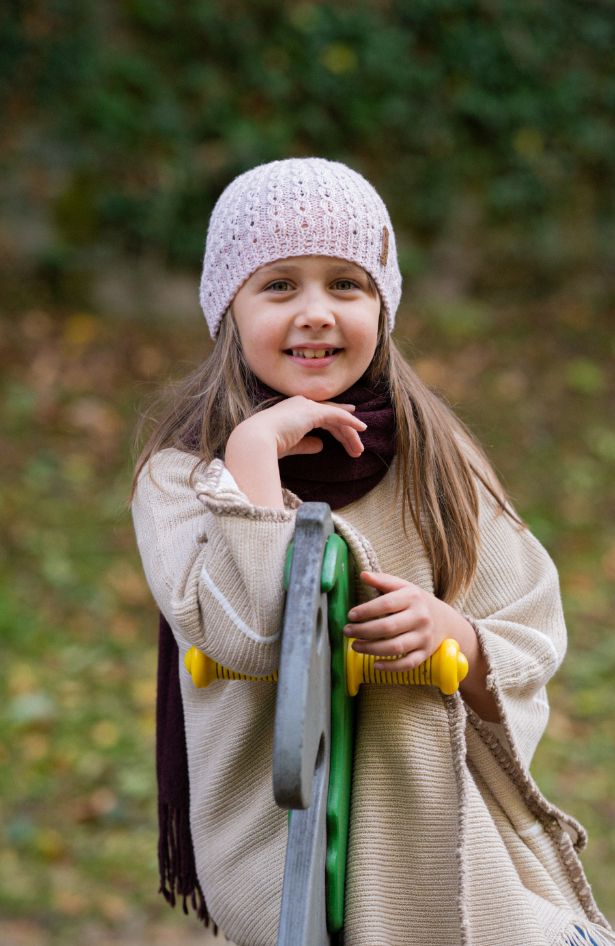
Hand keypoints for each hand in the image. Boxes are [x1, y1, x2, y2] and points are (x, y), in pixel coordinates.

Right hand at [237, 395, 366, 458]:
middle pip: (331, 417)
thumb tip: (321, 445)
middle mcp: (301, 404)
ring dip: (350, 434)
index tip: (350, 427)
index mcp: (293, 410)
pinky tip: (361, 430)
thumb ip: (306, 444)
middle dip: (345, 434)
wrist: (256, 440)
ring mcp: (307, 406)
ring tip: (359, 450)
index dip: (337, 420)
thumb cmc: (266, 446)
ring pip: (336, 418)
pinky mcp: (312, 412)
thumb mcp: (290, 445)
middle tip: (357, 450)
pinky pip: (337, 415)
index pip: (320, 414)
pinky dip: (350, 422)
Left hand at [343, 571, 450, 670]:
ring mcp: (424, 637)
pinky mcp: (425, 653)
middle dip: (363, 631)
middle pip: (388, 627)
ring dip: (371, 649)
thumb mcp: (404, 587)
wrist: (445, 620)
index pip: (386, 604)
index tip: (350, 615)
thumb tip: (362, 575)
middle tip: (347, 631)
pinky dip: (391, 667)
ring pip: (395, 647)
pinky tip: (375, 664)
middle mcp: (420, 617)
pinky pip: (407, 663)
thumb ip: (383, 580)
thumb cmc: (417, 602)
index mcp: (413, 598)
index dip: (366, 610)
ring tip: (355, 646)